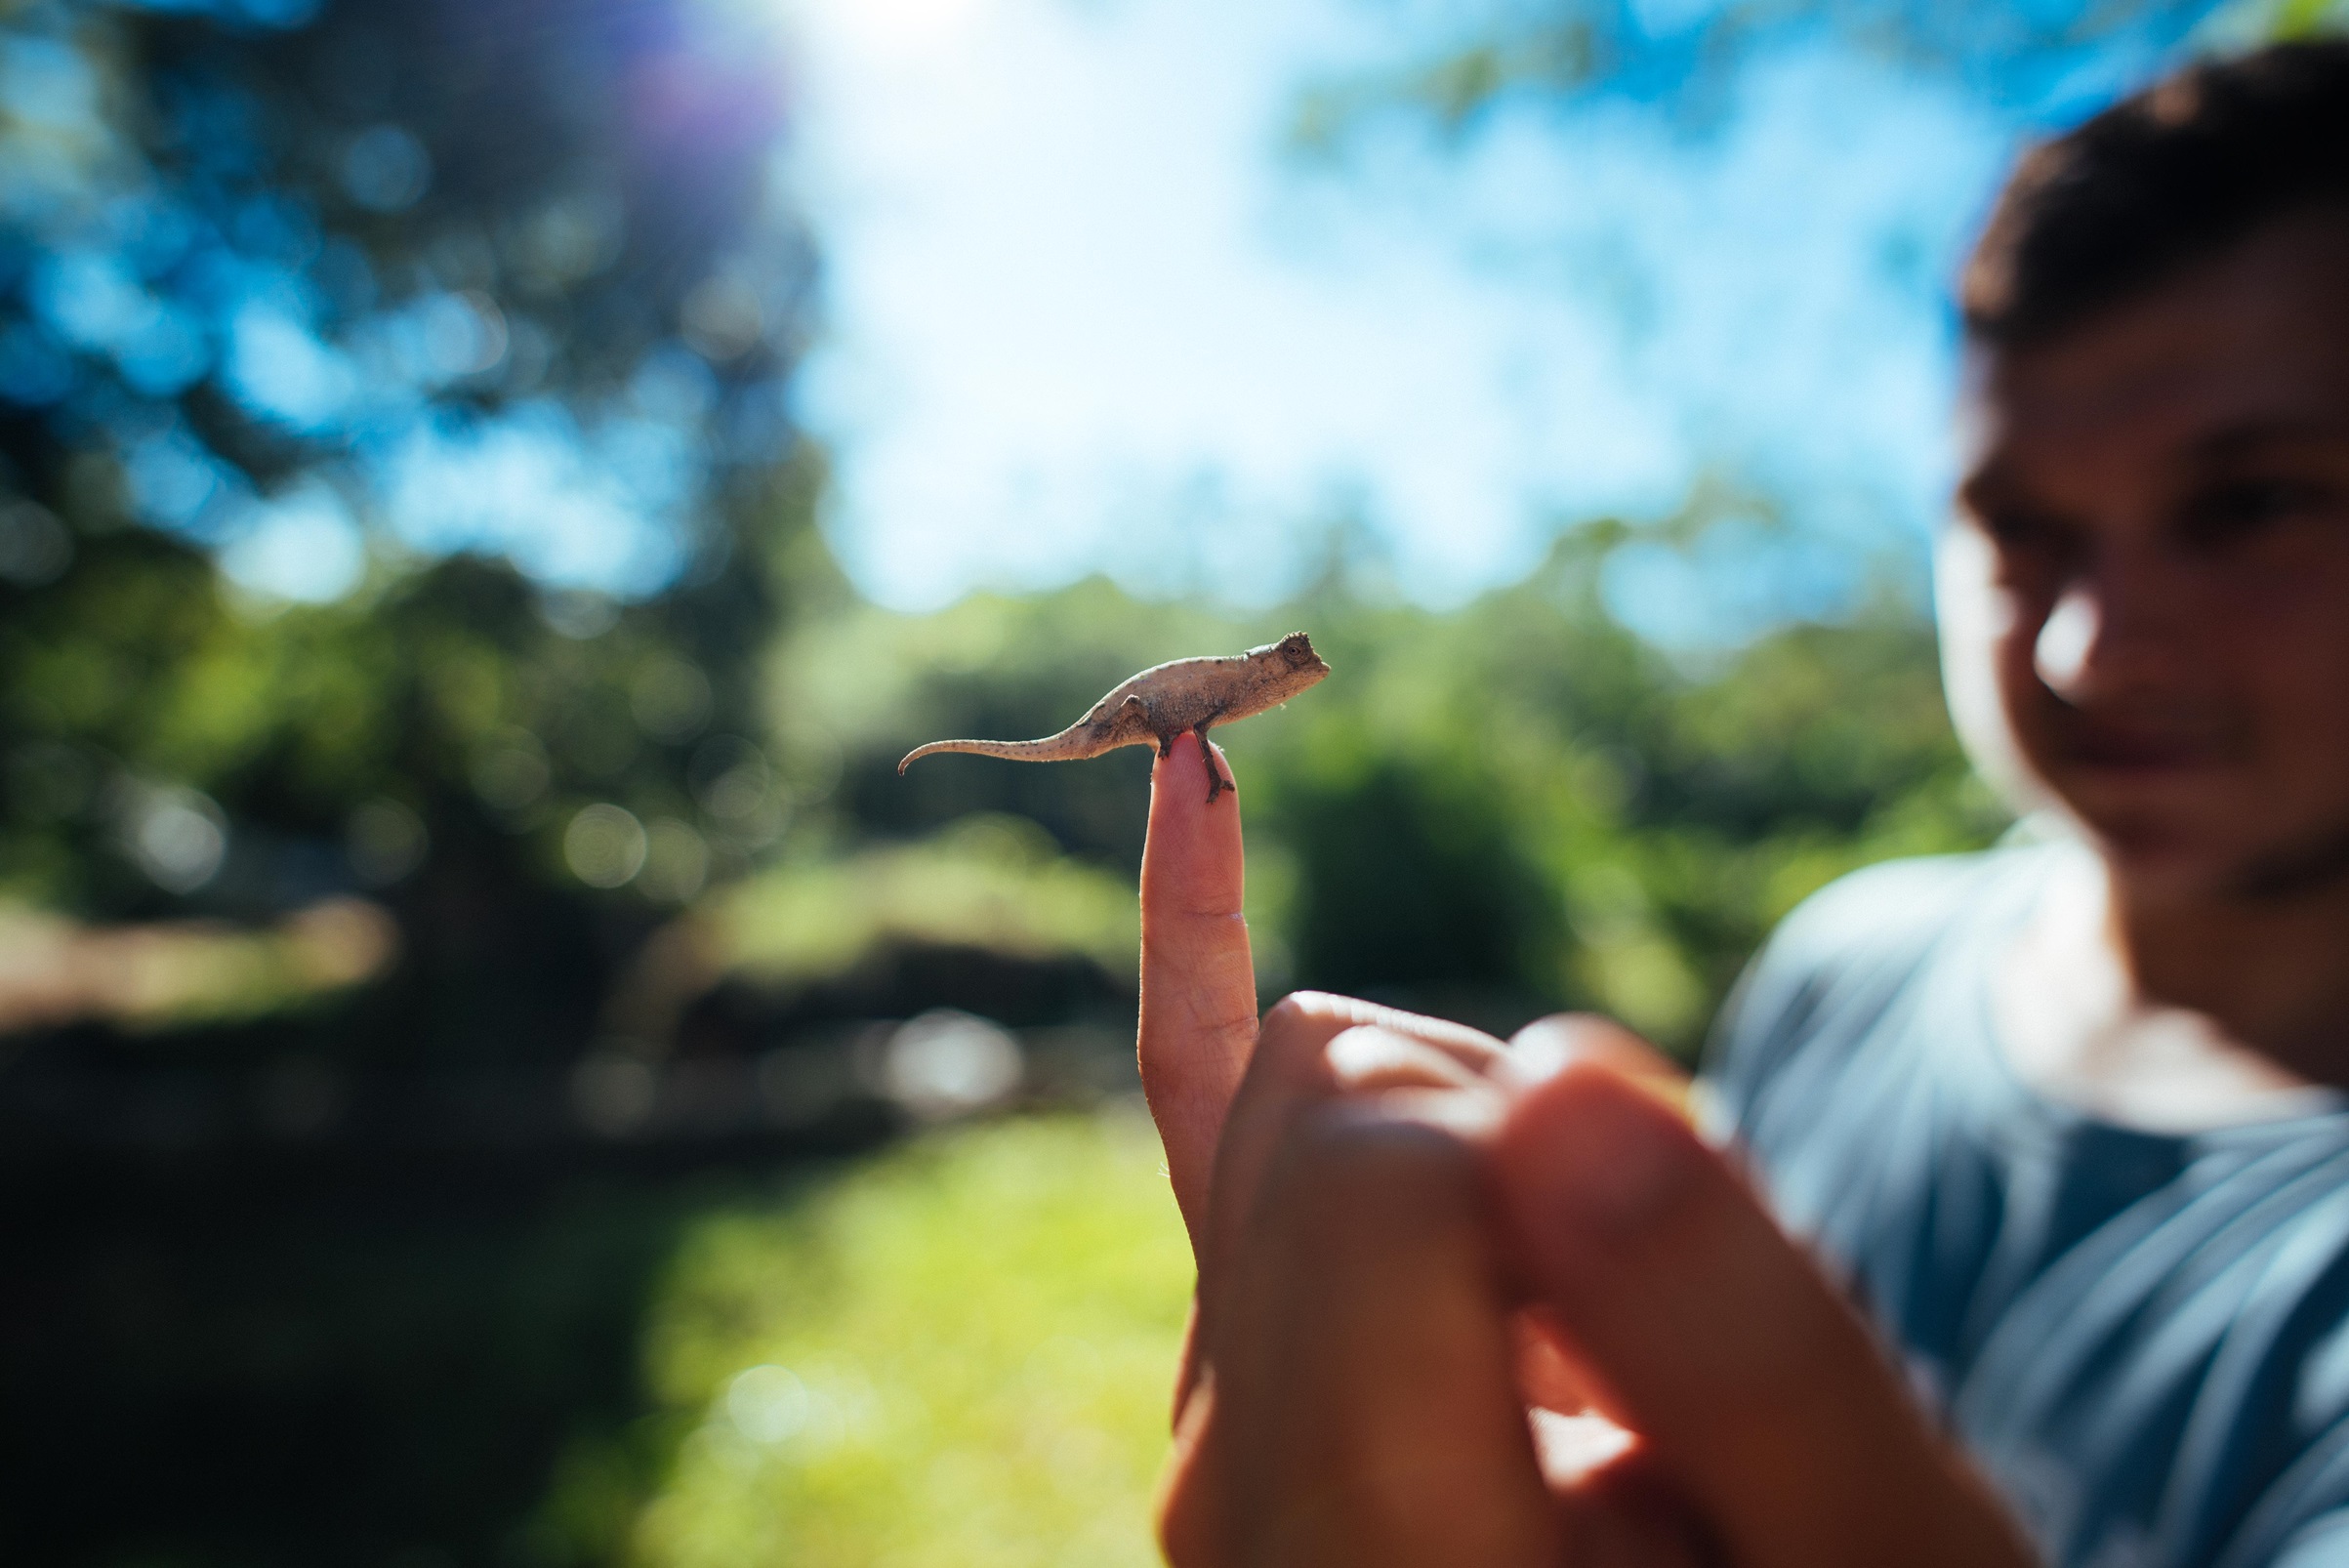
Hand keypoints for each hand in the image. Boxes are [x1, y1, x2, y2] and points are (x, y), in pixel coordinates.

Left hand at [1164, 1012, 2039, 1566]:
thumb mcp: (1866, 1538)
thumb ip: (1727, 1339)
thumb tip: (1558, 1075)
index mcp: (1369, 1532)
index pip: (1383, 1157)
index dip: (1555, 1161)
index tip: (1678, 1293)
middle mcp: (1236, 1473)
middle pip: (1323, 1093)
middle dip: (1519, 1134)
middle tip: (1667, 1321)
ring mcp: (1223, 1412)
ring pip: (1295, 1076)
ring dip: (1485, 1129)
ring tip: (1622, 1324)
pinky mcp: (1243, 1355)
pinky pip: (1193, 1105)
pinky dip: (1207, 945)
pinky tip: (1196, 790)